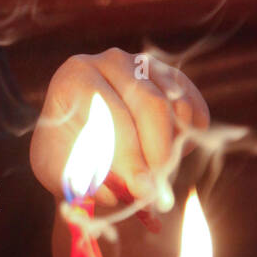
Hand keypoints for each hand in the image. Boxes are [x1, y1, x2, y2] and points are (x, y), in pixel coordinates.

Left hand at [30, 47, 209, 207]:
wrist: (83, 134)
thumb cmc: (68, 152)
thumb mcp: (60, 169)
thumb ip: (81, 180)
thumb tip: (117, 194)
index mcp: (76, 76)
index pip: (110, 110)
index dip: (128, 154)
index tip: (141, 190)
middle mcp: (113, 61)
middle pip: (152, 104)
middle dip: (158, 154)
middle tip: (159, 195)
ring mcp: (147, 66)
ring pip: (178, 110)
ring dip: (172, 151)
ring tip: (151, 176)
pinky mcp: (175, 79)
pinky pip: (195, 113)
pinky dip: (188, 141)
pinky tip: (165, 156)